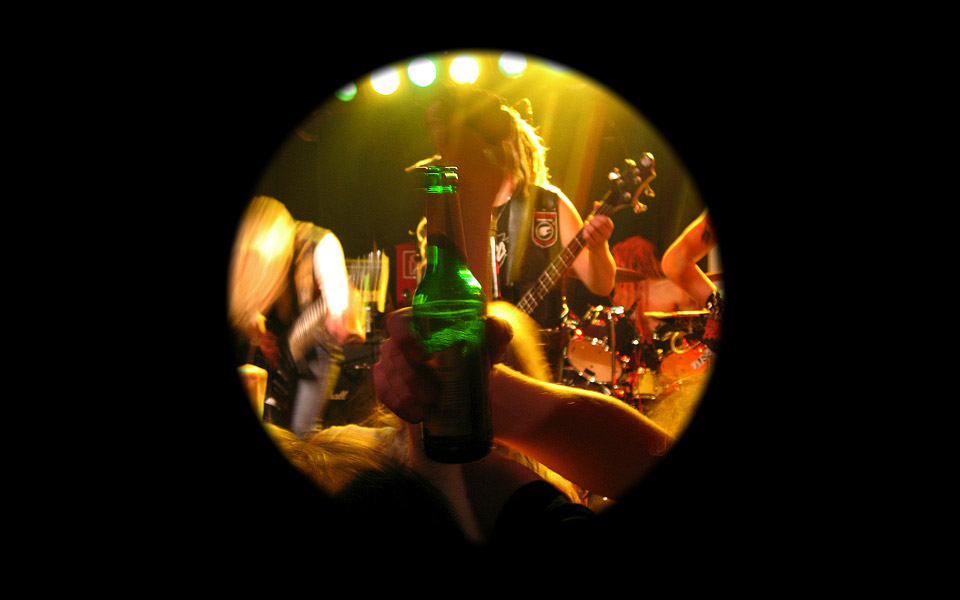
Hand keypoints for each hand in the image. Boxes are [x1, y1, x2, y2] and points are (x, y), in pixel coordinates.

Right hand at [372, 308, 512, 423]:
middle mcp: (398, 340)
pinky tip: (416, 416)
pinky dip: (398, 406)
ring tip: (427, 410)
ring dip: (405, 396)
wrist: (475, 380)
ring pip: (386, 377)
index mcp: (417, 321)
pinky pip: (384, 394)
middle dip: (410, 377)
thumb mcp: (493, 339)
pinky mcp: (387, 384)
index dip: (403, 337)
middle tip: (433, 394)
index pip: (397, 322)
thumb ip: (497, 328)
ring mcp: (390, 363)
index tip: (422, 355)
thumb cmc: (480, 352)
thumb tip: (489, 324)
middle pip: (392, 355)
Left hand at [582, 212, 613, 248]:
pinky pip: (587, 236)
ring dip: (587, 225)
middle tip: (589, 219)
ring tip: (586, 224)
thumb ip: (598, 211)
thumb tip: (596, 202)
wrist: (598, 247)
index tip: (595, 216)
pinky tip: (585, 231)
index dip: (598, 216)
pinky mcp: (594, 245)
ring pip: (592, 230)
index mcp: (610, 227)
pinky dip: (584, 232)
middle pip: (598, 224)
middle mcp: (607, 234)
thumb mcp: (599, 221)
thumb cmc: (598, 231)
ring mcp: (601, 240)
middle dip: (591, 220)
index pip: (605, 219)